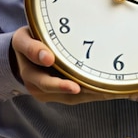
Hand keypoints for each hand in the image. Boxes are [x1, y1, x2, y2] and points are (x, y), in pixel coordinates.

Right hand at [11, 27, 131, 103]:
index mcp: (30, 73)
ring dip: (94, 95)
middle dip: (86, 92)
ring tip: (114, 91)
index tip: (74, 85)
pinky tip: (110, 89)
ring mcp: (50, 93)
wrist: (24, 52)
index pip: (45, 82)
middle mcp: (39, 88)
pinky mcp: (61, 93)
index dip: (60, 85)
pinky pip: (78, 95)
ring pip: (74, 97)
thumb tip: (47, 57)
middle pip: (66, 94)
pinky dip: (94, 93)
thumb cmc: (27, 41)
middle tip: (106, 91)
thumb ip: (32, 47)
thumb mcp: (23, 39)